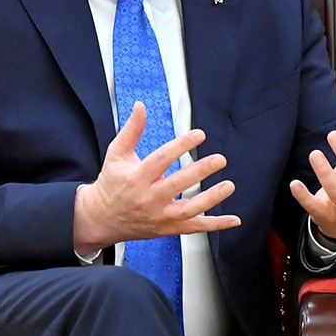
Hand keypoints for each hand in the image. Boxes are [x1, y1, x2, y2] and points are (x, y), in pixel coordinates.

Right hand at [73, 102, 238, 251]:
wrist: (102, 218)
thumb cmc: (112, 183)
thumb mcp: (117, 154)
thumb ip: (131, 130)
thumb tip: (140, 106)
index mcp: (136, 178)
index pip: (161, 160)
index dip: (181, 146)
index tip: (199, 134)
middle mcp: (148, 199)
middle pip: (177, 185)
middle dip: (200, 171)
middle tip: (219, 160)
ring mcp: (159, 216)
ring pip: (188, 210)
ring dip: (211, 199)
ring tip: (229, 186)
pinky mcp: (167, 228)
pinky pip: (194, 228)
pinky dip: (214, 225)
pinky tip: (233, 220)